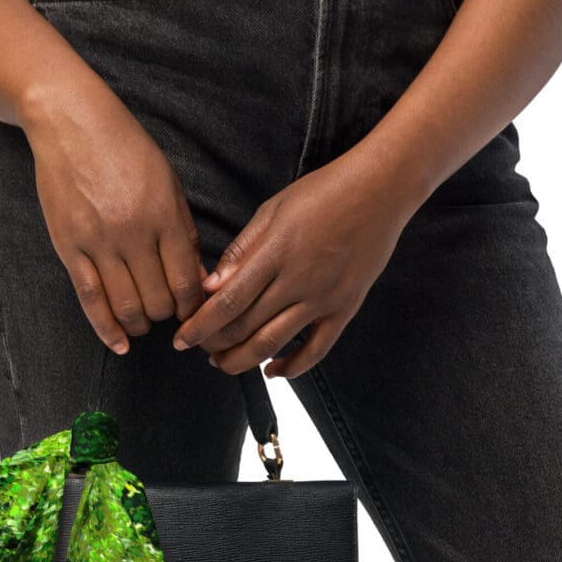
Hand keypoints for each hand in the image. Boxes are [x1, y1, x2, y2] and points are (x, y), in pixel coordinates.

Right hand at [23, 83, 208, 354]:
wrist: (70, 122)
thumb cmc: (126, 149)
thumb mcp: (169, 183)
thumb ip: (183, 231)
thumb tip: (199, 278)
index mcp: (165, 216)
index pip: (187, 281)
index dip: (195, 307)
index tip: (196, 314)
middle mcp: (134, 233)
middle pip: (159, 301)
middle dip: (169, 317)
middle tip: (169, 316)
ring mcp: (99, 242)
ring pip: (127, 306)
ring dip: (141, 325)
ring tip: (145, 325)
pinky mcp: (69, 246)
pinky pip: (90, 299)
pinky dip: (107, 329)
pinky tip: (119, 344)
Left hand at [171, 154, 412, 378]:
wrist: (381, 191)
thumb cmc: (323, 192)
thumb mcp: (273, 210)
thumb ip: (241, 251)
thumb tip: (211, 287)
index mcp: (275, 253)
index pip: (227, 302)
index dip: (200, 326)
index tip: (181, 339)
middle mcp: (298, 281)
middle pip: (245, 328)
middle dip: (214, 344)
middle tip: (198, 347)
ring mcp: (323, 298)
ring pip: (274, 344)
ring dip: (242, 360)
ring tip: (223, 363)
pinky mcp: (345, 308)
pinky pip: (316, 350)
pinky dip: (292, 368)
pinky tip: (272, 371)